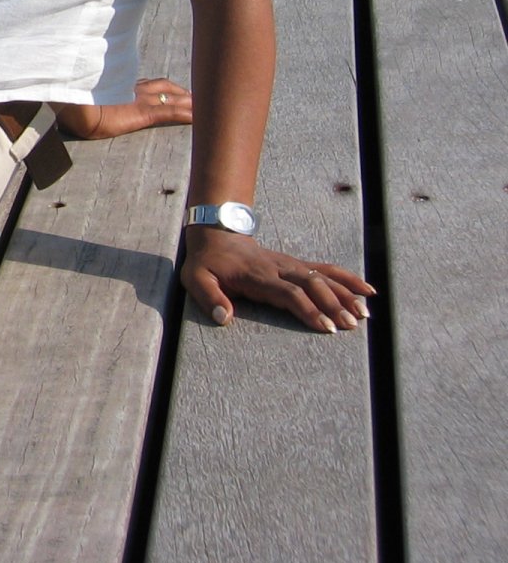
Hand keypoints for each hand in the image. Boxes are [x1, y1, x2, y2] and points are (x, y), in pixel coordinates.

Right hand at [56, 77, 191, 138]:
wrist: (70, 108)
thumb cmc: (70, 104)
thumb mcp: (81, 100)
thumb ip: (88, 99)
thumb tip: (76, 105)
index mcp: (119, 86)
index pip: (148, 84)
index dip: (164, 87)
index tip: (175, 91)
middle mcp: (132, 90)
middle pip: (164, 86)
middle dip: (181, 92)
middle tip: (195, 98)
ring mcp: (139, 100)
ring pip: (173, 98)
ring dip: (190, 102)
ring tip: (207, 107)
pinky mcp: (143, 113)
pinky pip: (171, 112)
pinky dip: (187, 114)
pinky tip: (200, 118)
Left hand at [181, 226, 374, 334]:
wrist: (216, 234)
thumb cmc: (206, 263)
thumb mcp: (195, 278)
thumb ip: (209, 298)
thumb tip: (224, 318)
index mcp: (257, 276)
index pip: (288, 293)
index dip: (307, 309)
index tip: (325, 327)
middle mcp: (279, 268)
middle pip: (312, 285)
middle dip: (333, 305)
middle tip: (352, 326)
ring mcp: (290, 264)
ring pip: (323, 277)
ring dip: (345, 294)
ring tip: (365, 314)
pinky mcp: (297, 264)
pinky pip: (325, 269)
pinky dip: (348, 279)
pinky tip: (368, 291)